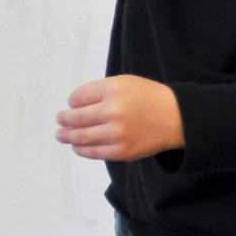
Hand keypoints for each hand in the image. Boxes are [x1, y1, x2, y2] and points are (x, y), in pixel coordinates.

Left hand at [56, 76, 182, 161]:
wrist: (176, 118)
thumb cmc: (148, 98)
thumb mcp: (125, 82)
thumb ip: (100, 91)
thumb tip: (74, 106)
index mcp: (113, 89)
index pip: (78, 97)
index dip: (72, 102)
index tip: (72, 104)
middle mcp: (113, 111)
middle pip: (76, 118)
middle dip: (64, 120)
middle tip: (60, 120)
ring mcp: (116, 133)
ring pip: (81, 137)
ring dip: (67, 136)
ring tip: (60, 135)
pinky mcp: (121, 151)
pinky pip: (94, 152)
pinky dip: (81, 149)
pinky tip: (76, 146)